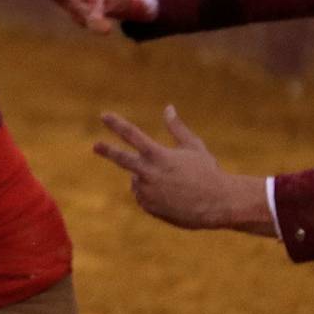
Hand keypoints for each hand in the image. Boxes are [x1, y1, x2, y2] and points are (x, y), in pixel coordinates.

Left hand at [93, 106, 275, 233]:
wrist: (217, 204)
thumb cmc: (208, 172)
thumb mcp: (194, 146)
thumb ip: (177, 128)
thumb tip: (168, 107)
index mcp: (158, 155)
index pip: (132, 135)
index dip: (116, 124)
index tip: (104, 116)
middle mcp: (148, 173)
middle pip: (122, 158)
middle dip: (108, 150)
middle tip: (96, 146)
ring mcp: (146, 191)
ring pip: (137, 179)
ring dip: (148, 177)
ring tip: (173, 182)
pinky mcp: (148, 206)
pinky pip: (143, 196)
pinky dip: (152, 193)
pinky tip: (171, 196)